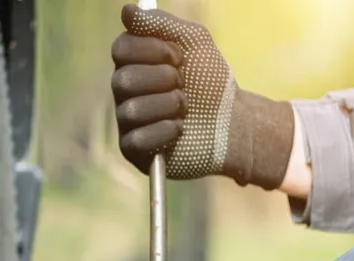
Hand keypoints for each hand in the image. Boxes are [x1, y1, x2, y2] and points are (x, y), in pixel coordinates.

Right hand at [111, 4, 294, 188]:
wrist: (233, 122)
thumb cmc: (211, 82)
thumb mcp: (193, 42)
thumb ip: (160, 24)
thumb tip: (126, 10)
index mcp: (133, 64)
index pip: (120, 49)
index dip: (152, 50)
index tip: (179, 56)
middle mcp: (125, 93)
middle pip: (123, 80)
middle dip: (163, 80)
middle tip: (183, 84)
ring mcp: (127, 123)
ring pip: (131, 110)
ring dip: (168, 105)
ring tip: (185, 108)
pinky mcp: (135, 152)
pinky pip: (137, 139)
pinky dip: (164, 131)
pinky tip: (179, 129)